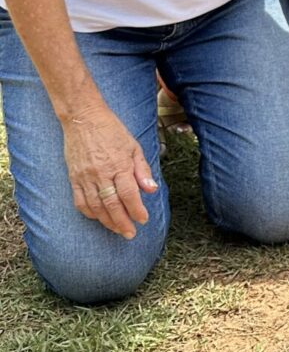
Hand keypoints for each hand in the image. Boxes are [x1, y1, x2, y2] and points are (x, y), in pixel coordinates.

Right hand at [62, 103, 158, 238]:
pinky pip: (79, 201)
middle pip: (112, 204)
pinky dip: (89, 213)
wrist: (83, 118)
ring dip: (107, 221)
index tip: (143, 220)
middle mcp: (101, 173)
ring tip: (117, 229)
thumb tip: (151, 190)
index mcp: (119, 164)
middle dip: (123, 222)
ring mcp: (85, 176)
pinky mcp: (73, 177)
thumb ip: (142, 170)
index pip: (129, 194)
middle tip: (130, 234)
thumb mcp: (133, 146)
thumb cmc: (112, 131)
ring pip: (96, 206)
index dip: (137, 210)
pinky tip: (98, 218)